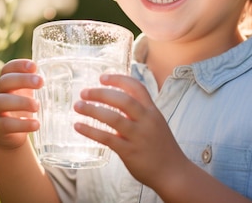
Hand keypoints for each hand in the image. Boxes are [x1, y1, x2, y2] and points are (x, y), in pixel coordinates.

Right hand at [0, 59, 42, 150]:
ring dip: (21, 102)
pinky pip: (6, 124)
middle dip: (23, 80)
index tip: (34, 66)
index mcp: (5, 83)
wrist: (8, 137)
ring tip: (37, 106)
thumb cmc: (21, 109)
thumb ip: (35, 83)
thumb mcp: (27, 94)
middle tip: (41, 82)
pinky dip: (22, 124)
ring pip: (1, 102)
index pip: (7, 69)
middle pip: (4, 81)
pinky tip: (36, 124)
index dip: (19, 65)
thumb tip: (57, 71)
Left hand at [74, 74, 186, 188]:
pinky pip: (107, 138)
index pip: (136, 87)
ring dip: (92, 110)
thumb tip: (114, 105)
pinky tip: (78, 126)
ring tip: (78, 106)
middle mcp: (146, 121)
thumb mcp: (155, 124)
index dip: (118, 80)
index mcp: (152, 111)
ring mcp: (138, 136)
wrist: (174, 173)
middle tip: (84, 92)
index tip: (102, 78)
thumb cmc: (161, 148)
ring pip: (113, 118)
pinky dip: (90, 130)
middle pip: (122, 99)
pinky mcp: (129, 152)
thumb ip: (138, 114)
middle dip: (101, 93)